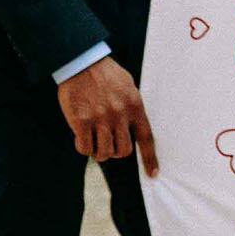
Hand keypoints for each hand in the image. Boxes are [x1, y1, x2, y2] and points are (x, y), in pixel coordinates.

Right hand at [58, 57, 157, 175]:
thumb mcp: (128, 86)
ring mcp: (100, 119)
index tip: (152, 173)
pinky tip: (82, 138)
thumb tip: (134, 125)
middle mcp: (119, 115)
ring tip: (94, 141)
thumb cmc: (105, 74)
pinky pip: (85, 148)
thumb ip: (133, 106)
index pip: (146, 138)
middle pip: (123, 151)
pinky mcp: (81, 121)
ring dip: (99, 152)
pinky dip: (84, 148)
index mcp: (135, 106)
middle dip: (115, 152)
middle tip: (108, 144)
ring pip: (104, 152)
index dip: (149, 158)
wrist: (82, 62)